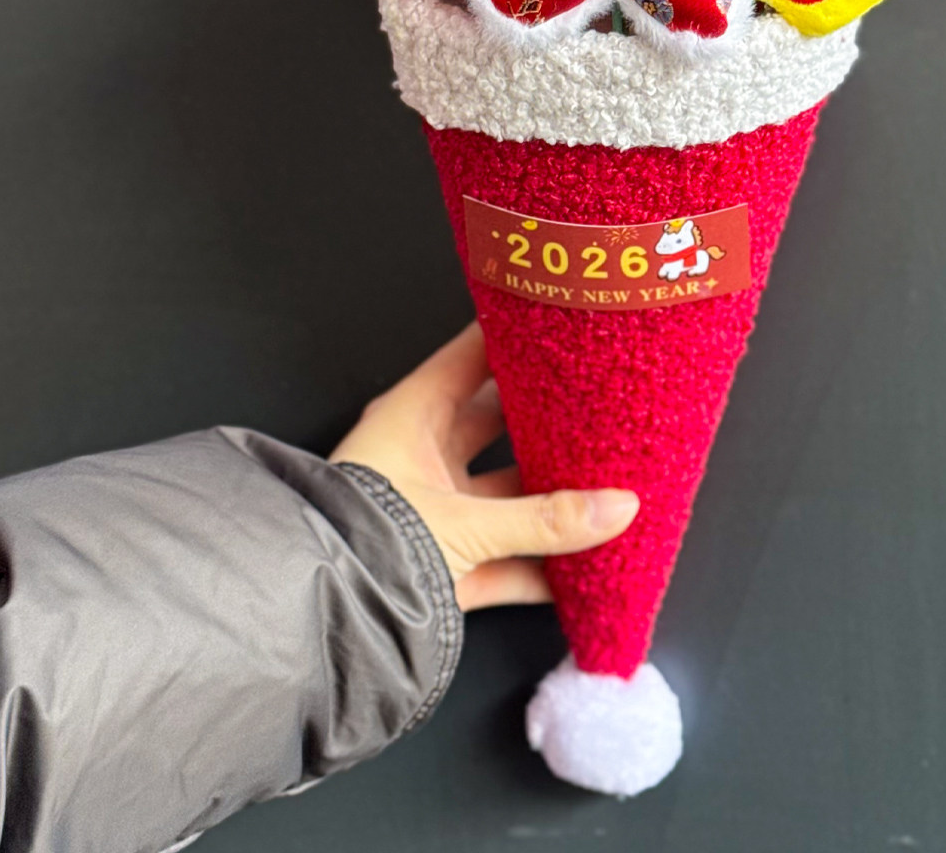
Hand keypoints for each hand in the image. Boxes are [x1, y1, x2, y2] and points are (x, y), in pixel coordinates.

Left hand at [332, 323, 638, 611]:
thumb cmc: (369, 544)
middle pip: (496, 424)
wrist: (325, 620)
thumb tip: (620, 507)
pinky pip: (503, 560)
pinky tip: (583, 570)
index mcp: (412, 417)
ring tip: (606, 484)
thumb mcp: (467, 524)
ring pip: (505, 495)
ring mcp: (433, 511)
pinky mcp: (441, 565)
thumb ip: (547, 519)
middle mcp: (421, 457)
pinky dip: (540, 567)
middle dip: (545, 419)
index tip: (563, 326)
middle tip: (599, 403)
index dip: (516, 339)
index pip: (472, 356)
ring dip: (549, 498)